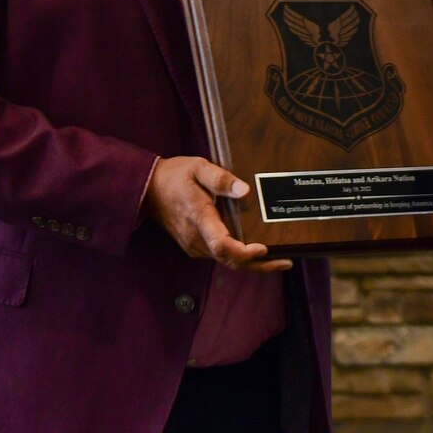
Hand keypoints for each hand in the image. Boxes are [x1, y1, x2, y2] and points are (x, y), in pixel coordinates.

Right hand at [142, 156, 291, 272]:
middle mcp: (196, 238)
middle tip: (285, 261)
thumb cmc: (174, 176)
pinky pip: (219, 256)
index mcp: (199, 218)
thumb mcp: (198, 167)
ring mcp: (194, 245)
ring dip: (250, 263)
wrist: (147, 189)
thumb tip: (244, 190)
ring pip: (225, 261)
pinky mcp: (195, 246)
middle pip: (229, 260)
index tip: (264, 249)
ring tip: (278, 258)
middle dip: (258, 264)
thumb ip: (221, 178)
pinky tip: (255, 251)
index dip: (243, 252)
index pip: (221, 245)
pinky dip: (238, 257)